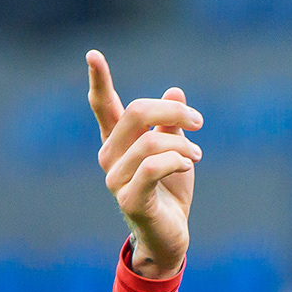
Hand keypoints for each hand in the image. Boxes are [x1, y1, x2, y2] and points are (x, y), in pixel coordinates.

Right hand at [87, 50, 200, 279]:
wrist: (169, 238)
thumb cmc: (170, 193)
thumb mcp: (176, 151)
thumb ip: (171, 124)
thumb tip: (175, 91)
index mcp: (118, 142)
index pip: (103, 106)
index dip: (98, 80)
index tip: (93, 54)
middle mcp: (110, 157)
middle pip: (136, 113)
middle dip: (173, 112)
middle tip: (198, 122)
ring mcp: (116, 180)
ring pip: (150, 142)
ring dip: (182, 144)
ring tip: (197, 154)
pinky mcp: (129, 200)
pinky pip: (152, 167)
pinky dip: (176, 160)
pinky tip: (188, 163)